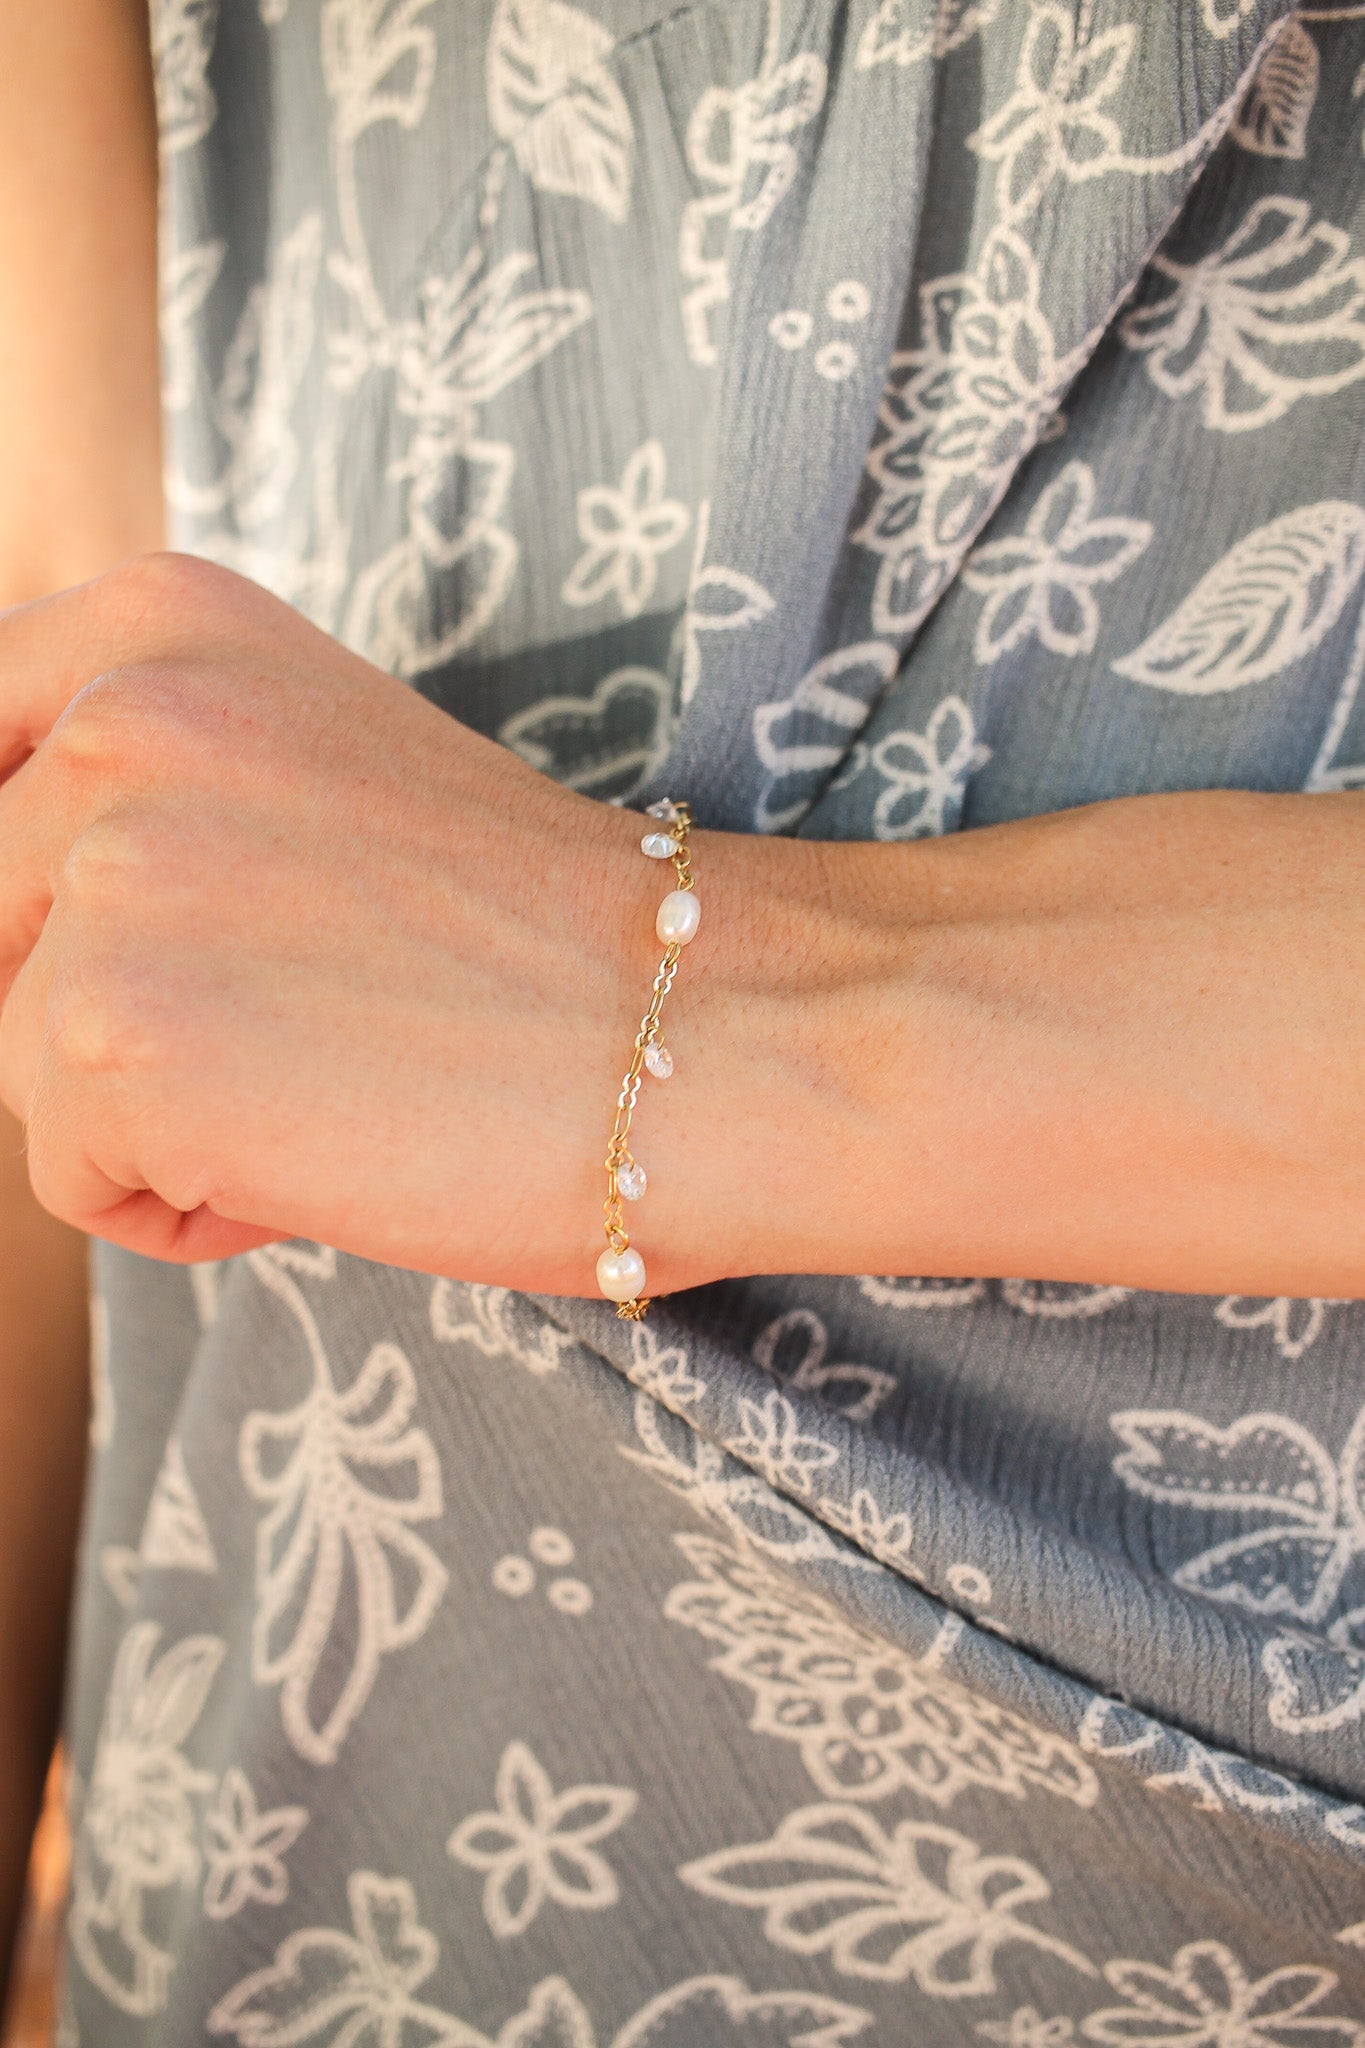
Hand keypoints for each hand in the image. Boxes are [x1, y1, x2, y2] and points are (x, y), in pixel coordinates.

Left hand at [0, 552, 791, 1288]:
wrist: (716, 1026)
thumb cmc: (540, 938)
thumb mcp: (311, 771)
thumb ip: (151, 793)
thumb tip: (16, 917)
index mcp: (159, 624)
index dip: (24, 887)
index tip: (113, 941)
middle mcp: (111, 718)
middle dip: (100, 1009)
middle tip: (295, 1020)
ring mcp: (106, 871)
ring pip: (19, 1059)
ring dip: (148, 1112)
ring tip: (329, 1085)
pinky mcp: (111, 1037)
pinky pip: (71, 1180)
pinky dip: (187, 1207)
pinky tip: (333, 1155)